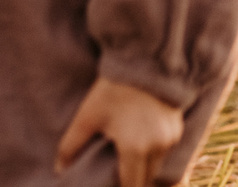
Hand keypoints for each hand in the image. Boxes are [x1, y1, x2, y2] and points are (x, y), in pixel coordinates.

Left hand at [55, 76, 182, 185]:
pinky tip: (140, 143)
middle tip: (115, 175)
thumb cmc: (111, 90)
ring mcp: (171, 140)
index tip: (110, 185)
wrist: (143, 63)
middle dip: (132, 180)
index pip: (131, 185)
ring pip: (157, 166)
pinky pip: (165, 152)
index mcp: (135, 149)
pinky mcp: (178, 130)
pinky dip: (153, 153)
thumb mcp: (87, 116)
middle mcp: (158, 149)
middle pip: (145, 178)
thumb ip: (71, 145)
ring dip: (143, 167)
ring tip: (126, 159)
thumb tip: (59, 168)